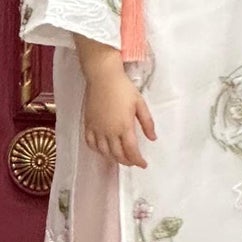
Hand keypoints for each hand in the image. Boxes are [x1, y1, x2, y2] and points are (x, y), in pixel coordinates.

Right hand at [81, 54, 155, 169]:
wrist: (103, 77)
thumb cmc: (123, 88)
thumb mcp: (140, 104)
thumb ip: (147, 123)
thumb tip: (153, 138)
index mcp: (124, 127)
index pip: (131, 151)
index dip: (138, 161)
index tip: (143, 164)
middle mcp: (109, 131)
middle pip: (118, 155)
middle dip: (127, 161)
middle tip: (133, 161)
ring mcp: (97, 129)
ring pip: (104, 152)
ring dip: (113, 158)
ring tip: (120, 157)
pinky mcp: (88, 124)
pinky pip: (90, 143)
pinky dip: (97, 150)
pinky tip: (103, 150)